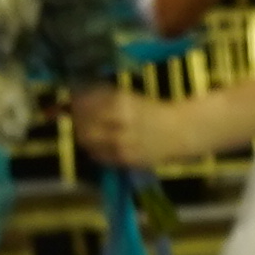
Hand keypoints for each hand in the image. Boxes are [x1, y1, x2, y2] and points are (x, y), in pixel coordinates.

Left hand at [71, 84, 200, 171]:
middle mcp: (120, 123)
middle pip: (83, 122)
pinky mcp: (124, 159)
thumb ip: (106, 97)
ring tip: (85, 129)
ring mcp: (121, 143)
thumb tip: (79, 95)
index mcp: (122, 103)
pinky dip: (93, 149)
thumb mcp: (131, 98)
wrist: (181, 133)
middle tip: (76, 115)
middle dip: (77, 119)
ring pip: (88, 140)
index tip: (73, 99)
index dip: (77, 100)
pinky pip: (98, 155)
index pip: (88, 102)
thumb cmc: (156, 111)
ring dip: (83, 134)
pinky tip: (97, 143)